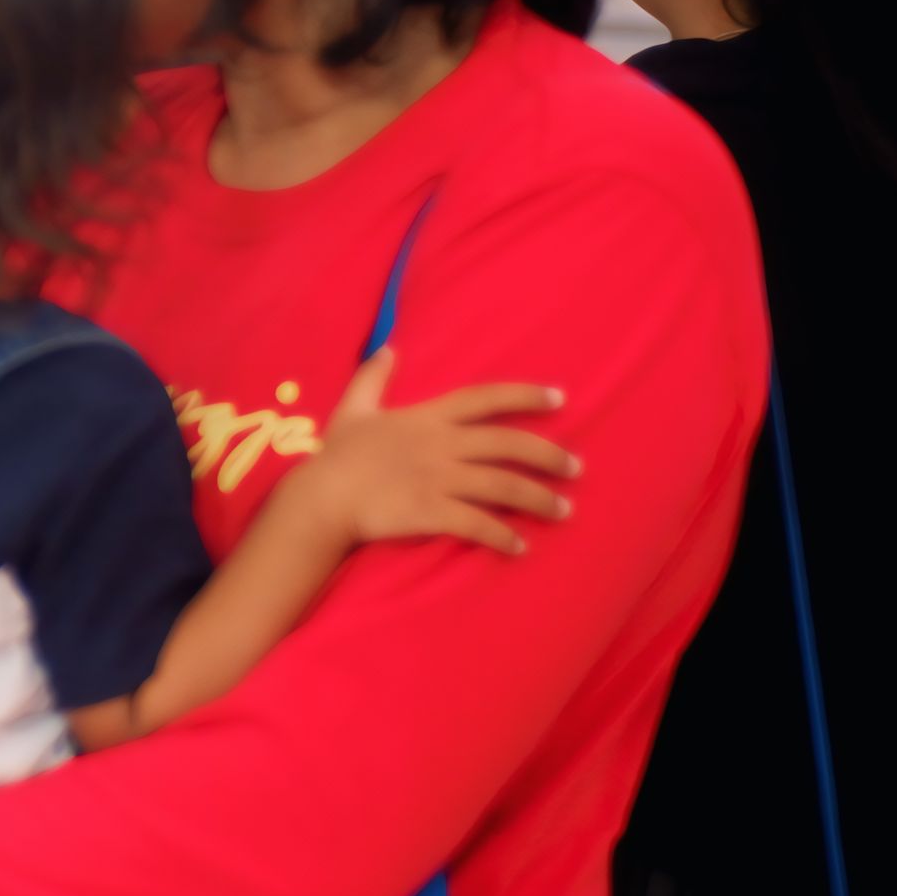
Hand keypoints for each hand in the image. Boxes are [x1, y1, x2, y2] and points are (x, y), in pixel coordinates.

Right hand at [312, 347, 579, 557]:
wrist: (321, 498)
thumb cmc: (336, 456)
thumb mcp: (354, 409)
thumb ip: (373, 378)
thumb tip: (387, 348)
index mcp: (427, 417)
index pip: (485, 398)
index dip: (525, 395)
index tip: (561, 398)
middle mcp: (440, 445)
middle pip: (508, 444)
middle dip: (549, 455)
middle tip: (576, 469)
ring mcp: (437, 479)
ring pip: (502, 485)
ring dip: (538, 499)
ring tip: (563, 511)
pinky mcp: (430, 512)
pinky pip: (477, 524)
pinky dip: (502, 537)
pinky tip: (520, 547)